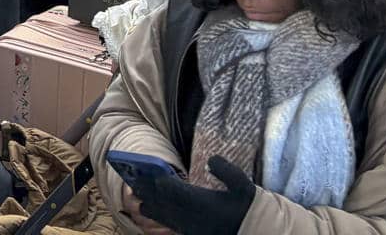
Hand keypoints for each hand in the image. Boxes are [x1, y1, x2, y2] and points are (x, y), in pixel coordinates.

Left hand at [131, 158, 255, 234]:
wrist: (253, 232)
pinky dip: (160, 217)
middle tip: (133, 182)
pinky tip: (153, 212)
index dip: (162, 182)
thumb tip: (211, 159)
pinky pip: (171, 226)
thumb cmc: (248, 208)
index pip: (176, 192)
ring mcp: (191, 228)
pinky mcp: (192, 234)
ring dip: (150, 206)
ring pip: (165, 217)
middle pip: (165, 204)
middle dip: (149, 192)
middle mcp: (194, 218)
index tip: (152, 173)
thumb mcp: (244, 186)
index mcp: (204, 204)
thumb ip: (227, 171)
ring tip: (136, 197)